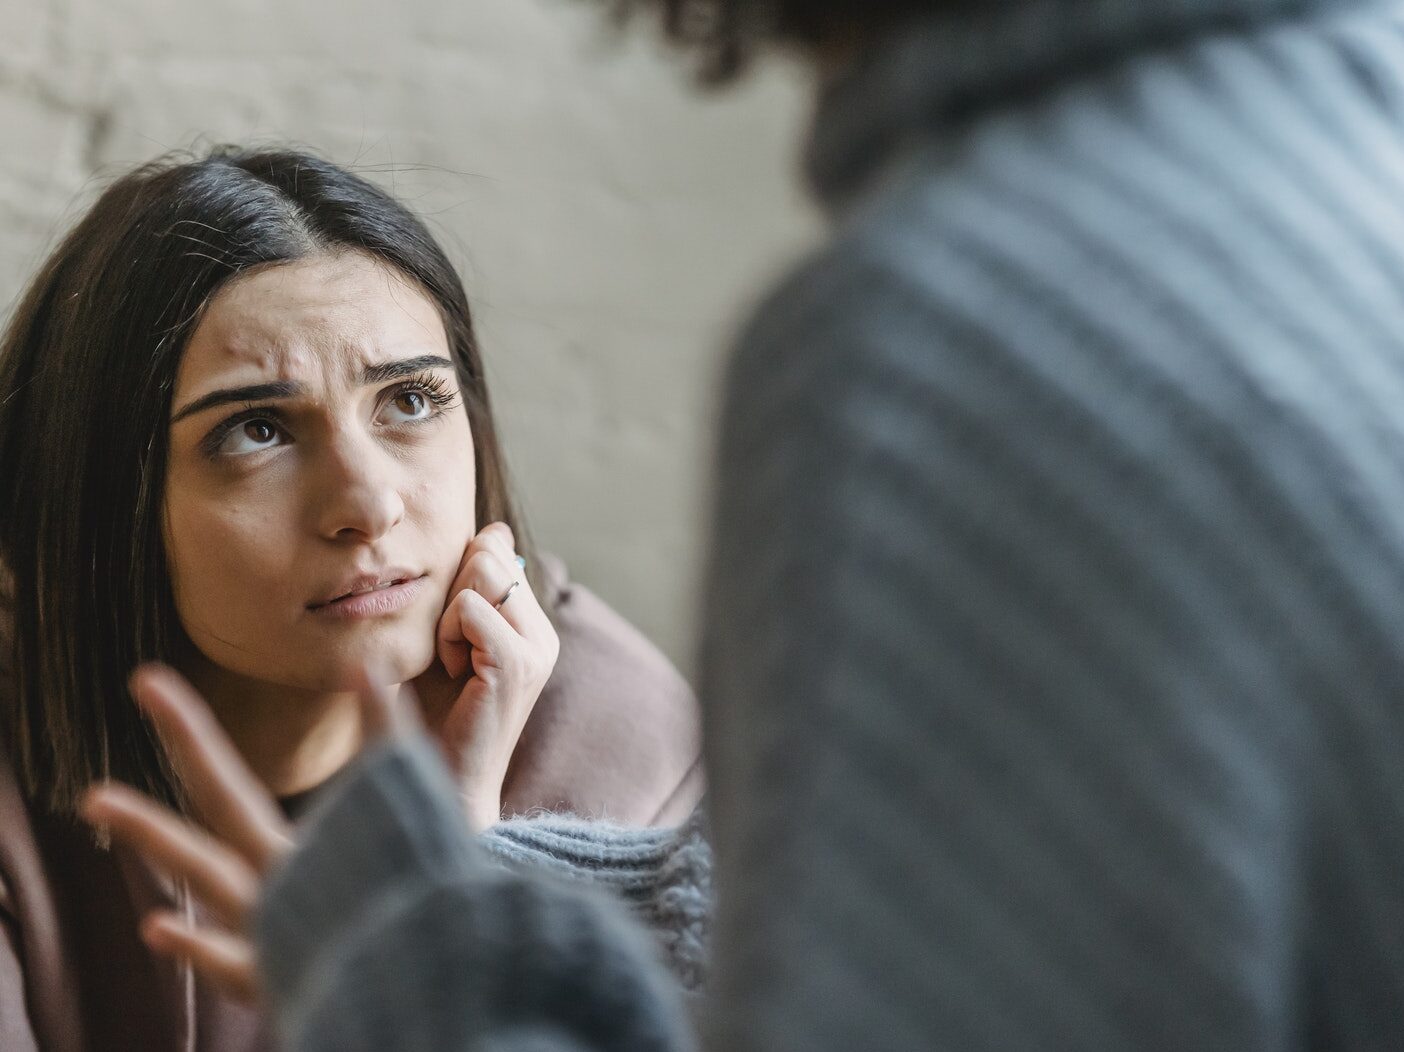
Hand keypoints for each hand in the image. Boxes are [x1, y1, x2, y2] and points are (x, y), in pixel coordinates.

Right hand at [80, 663, 407, 1003]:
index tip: (147, 684)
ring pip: (210, 882)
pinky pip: (238, 965)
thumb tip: (366, 664)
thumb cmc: (409, 895)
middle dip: (177, 760)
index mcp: (288, 854)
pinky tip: (159, 927)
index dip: (190, 735)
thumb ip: (385, 740)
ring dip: (159, 841)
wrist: (434, 971)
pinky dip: (202, 947)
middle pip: (215, 813)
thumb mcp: (405, 807)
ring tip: (98, 798)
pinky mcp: (293, 976)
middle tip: (120, 718)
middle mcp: (272, 888)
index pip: (223, 786)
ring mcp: (277, 932)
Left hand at [414, 522, 558, 830]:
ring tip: (451, 663)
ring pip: (483, 572)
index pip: (498, 552)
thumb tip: (493, 532)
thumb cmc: (434, 718)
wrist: (440, 783)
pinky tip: (452, 672)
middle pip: (489, 554)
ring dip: (447, 614)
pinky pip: (472, 607)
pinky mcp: (517, 664)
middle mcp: (542, 634)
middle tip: (448, 650)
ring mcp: (536, 649)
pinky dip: (448, 634)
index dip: (460, 575)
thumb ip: (466, 589)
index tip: (450, 630)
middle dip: (451, 591)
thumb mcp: (447, 639)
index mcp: (531, 626)